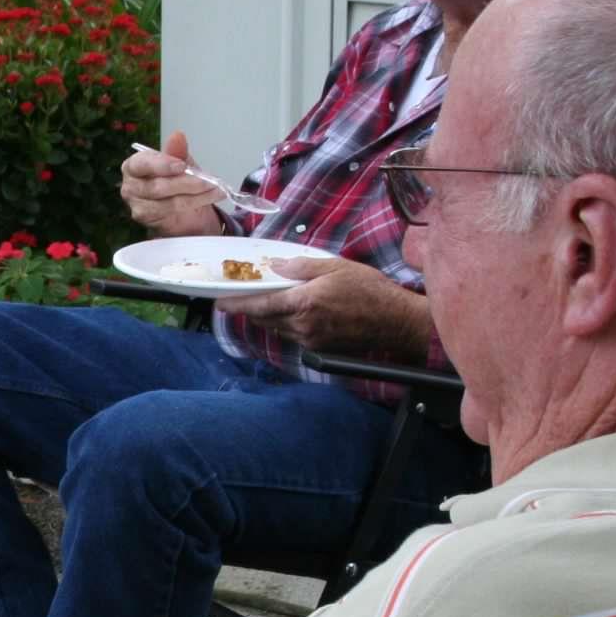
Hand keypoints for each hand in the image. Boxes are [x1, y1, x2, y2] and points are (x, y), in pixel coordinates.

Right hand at [120, 129, 224, 237]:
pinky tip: (209, 197)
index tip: (182, 165)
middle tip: (208, 180)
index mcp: (134, 166)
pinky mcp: (148, 220)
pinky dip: (195, 204)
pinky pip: (173, 213)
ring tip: (215, 189)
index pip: (142, 164)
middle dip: (186, 183)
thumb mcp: (179, 163)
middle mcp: (130, 186)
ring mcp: (137, 205)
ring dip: (195, 195)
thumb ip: (176, 152)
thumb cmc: (174, 180)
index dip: (162, 165)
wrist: (180, 207)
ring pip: (167, 202)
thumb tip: (177, 136)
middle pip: (156, 187)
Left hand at [219, 257, 431, 358]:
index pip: (260, 305)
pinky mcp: (319, 350)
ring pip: (278, 329)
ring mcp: (310, 341)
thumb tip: (275, 267)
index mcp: (303, 303)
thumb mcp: (334, 267)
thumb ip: (300, 267)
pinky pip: (293, 336)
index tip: (219, 302)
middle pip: (265, 319)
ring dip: (269, 317)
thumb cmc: (369, 290)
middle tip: (241, 297)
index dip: (236, 304)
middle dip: (251, 309)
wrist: (395, 321)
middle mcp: (302, 326)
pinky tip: (294, 313)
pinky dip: (286, 325)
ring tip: (267, 302)